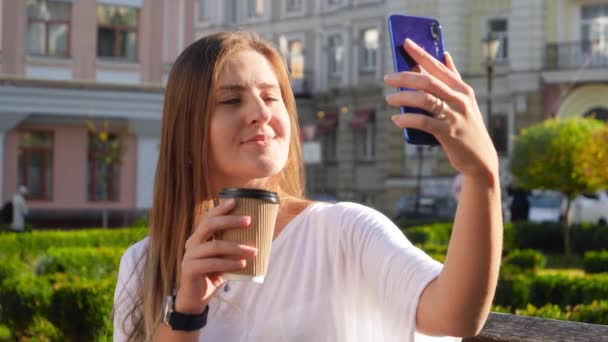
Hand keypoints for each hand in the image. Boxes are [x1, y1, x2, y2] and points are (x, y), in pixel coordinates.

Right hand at [176, 198, 256, 312]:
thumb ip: (234, 246)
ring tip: (253, 250)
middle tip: (249, 221)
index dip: (221, 208)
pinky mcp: (189, 269)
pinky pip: (211, 263)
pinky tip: (242, 264)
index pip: (208, 217)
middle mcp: (192, 242)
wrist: (197, 298)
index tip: (236, 201)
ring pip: (214, 246)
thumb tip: (262, 236)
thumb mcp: (224, 257)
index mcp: (200, 236)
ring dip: (236, 247)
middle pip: (209, 225)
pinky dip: (228, 263)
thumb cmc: (214, 274)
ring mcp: (189, 256)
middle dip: (230, 220)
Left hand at [384, 39, 498, 183]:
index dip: (421, 53)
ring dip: (403, 97)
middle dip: (405, 77)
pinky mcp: (448, 133)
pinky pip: (423, 122)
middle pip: (428, 81)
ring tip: (390, 99)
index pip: (438, 66)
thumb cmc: (466, 126)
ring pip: (424, 99)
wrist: (479, 158)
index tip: (405, 43)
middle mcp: (460, 99)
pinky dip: (407, 119)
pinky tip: (396, 119)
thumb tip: (445, 54)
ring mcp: (455, 116)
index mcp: (462, 88)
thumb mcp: (464, 100)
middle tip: (388, 78)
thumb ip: (453, 78)